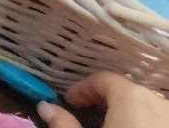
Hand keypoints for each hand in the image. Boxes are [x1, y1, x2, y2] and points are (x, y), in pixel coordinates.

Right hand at [38, 71, 168, 127]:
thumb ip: (64, 123)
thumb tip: (44, 106)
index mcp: (132, 97)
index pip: (103, 79)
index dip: (82, 88)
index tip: (69, 100)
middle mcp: (157, 101)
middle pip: (127, 91)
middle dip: (106, 100)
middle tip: (87, 112)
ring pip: (147, 106)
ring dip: (128, 112)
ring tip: (111, 124)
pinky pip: (159, 118)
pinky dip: (146, 121)